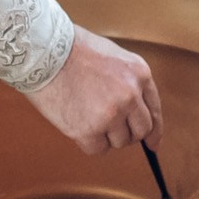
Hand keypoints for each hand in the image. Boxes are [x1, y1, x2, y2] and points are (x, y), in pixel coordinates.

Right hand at [25, 28, 160, 154]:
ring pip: (118, 142)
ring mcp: (111, 114)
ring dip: (104, 135)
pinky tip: (76, 122)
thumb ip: (127, 81)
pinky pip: (96, 149)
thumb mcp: (112, 56)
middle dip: (127, 133)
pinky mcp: (89, 130)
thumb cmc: (71, 49)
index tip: (152, 144)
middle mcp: (130, 95)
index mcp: (139, 74)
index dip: (154, 131)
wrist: (43, 51)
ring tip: (85, 114)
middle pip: (140, 131)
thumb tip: (134, 111)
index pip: (154, 111)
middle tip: (109, 128)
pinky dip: (87, 141)